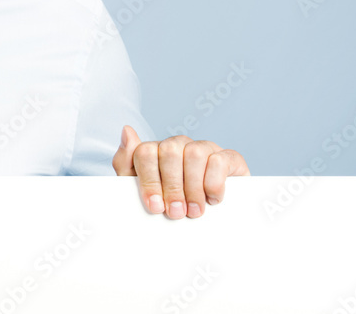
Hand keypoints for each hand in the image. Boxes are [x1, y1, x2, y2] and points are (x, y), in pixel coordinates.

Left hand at [111, 125, 248, 218]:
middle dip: (171, 187)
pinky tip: (212, 199)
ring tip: (194, 211)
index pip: (145, 152)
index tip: (154, 206)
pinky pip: (219, 160)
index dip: (149, 181)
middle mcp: (179, 145)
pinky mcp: (229, 157)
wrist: (209, 225)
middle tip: (176, 212)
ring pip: (194, 153)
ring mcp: (204, 148)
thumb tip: (127, 131)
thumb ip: (126, 163)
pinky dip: (214, 183)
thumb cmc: (170, 205)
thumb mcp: (140, 191)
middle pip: (169, 151)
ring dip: (193, 188)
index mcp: (156, 151)